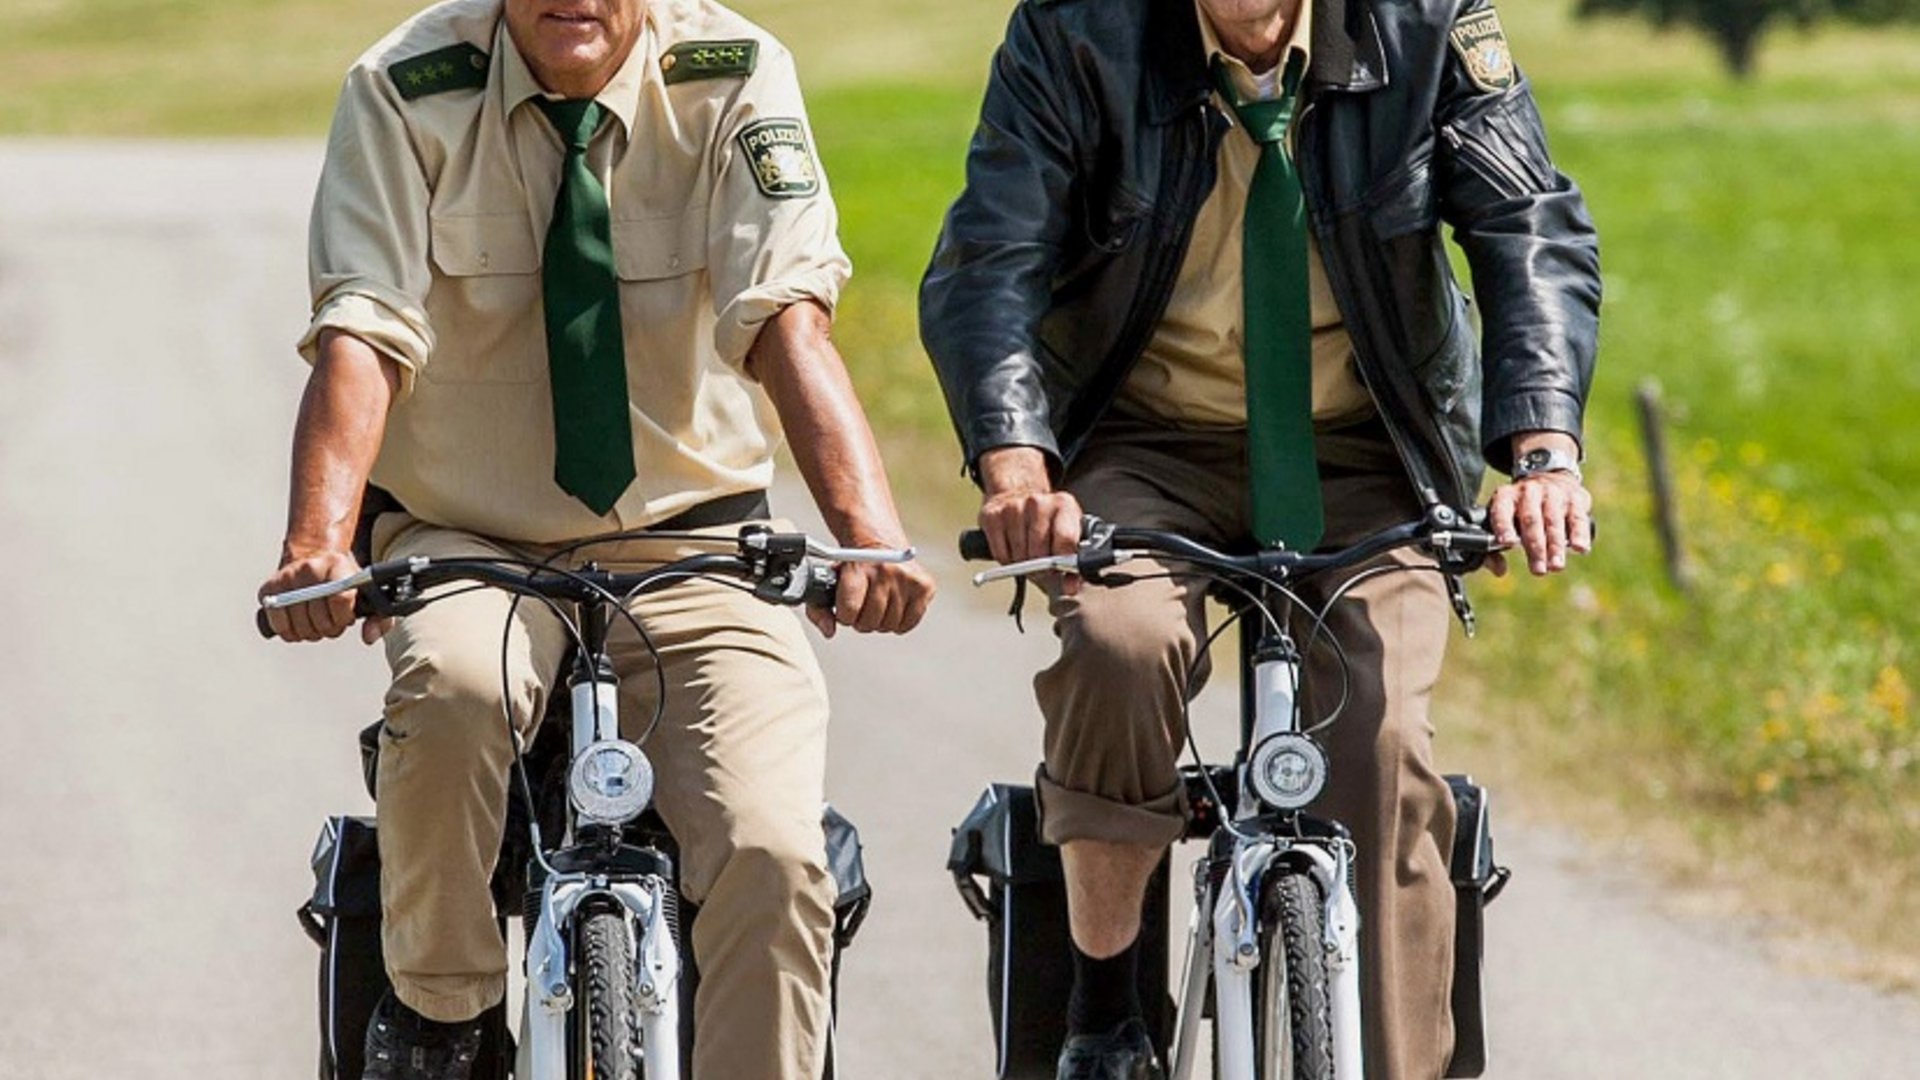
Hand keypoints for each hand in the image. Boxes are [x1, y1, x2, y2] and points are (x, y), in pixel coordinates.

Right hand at [258, 548, 390, 643]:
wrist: (314, 558)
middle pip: (320, 619)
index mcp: (337, 565)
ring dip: (311, 632)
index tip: (345, 616)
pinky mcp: (269, 589)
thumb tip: (369, 638)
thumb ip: (379, 618)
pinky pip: (279, 626)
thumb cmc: (342, 581)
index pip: (341, 598)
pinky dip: (290, 632)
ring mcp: (286, 578)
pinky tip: (299, 623)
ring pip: (300, 627)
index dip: (344, 617)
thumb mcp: (368, 594)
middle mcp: (309, 568)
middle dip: (329, 628)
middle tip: (331, 620)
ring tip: (317, 621)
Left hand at [814, 555, 936, 637]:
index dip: (844, 615)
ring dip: (880, 621)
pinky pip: (909, 623)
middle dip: (861, 620)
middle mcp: (886, 570)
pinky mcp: (925, 586)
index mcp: (859, 566)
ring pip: (889, 625)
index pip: (849, 609)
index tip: (845, 608)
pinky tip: (892, 607)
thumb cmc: (852, 566)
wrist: (877, 540)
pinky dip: (899, 622)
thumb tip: (829, 631)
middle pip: (869, 621)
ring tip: (877, 605)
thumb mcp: (828, 580)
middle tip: (861, 607)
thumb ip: (819, 609)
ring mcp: (908, 578)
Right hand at [977, 446, 1082, 593]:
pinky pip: (1001, 555)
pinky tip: (1012, 549)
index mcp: (1064, 504)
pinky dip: (1006, 560)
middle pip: (1039, 554)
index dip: (1062, 563)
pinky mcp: (992, 515)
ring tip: (1028, 555)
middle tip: (1042, 566)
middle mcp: (1038, 502)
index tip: (1059, 570)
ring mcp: (1013, 507)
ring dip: (1023, 565)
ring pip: (1019, 557)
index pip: (1065, 540)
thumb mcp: (1067, 533)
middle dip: (1040, 568)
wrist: (1016, 493)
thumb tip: (1070, 588)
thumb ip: (1073, 563)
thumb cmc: (1047, 521)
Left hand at [1486, 470, 1592, 576]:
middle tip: (1538, 569)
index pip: (1501, 510)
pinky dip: (1579, 534)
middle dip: (1535, 547)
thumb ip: (1495, 547)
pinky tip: (1580, 548)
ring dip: (1555, 546)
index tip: (1506, 542)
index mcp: (1506, 496)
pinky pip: (1577, 518)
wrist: (1551, 478)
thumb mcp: (1505, 519)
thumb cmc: (1522, 510)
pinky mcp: (1575, 498)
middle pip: (1531, 520)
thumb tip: (1499, 570)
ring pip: (1554, 521)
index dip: (1504, 526)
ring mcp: (1553, 493)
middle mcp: (1529, 491)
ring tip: (1556, 566)